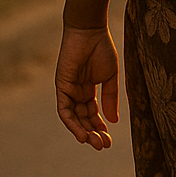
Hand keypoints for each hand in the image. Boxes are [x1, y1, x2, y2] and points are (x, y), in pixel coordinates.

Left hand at [55, 24, 119, 149]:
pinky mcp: (61, 86)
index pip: (93, 114)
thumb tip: (114, 121)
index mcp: (89, 89)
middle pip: (83, 118)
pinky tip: (81, 133)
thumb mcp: (110, 77)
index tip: (109, 140)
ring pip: (74, 118)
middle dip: (93, 133)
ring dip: (83, 131)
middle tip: (103, 146)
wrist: (90, 31)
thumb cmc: (101, 49)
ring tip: (94, 143)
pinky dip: (72, 123)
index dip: (100, 127)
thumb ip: (111, 98)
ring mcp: (68, 90)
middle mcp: (77, 92)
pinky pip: (64, 110)